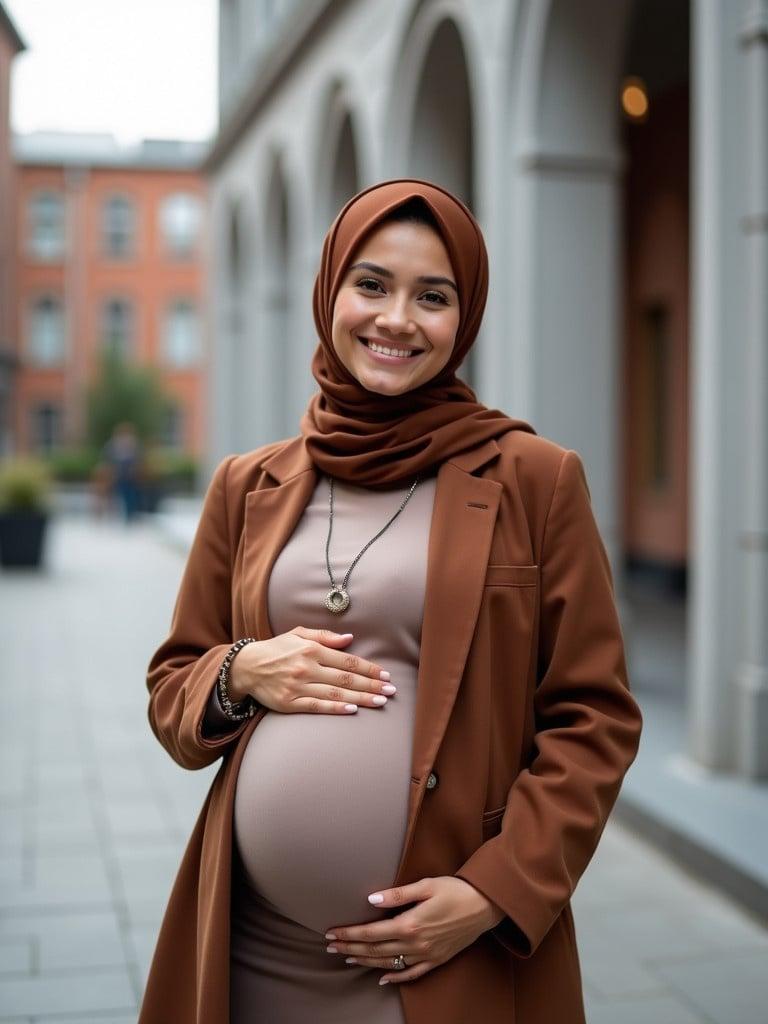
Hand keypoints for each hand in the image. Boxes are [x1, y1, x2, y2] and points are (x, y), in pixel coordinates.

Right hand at [228, 627, 395, 713]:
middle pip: (346, 679)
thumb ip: (325, 636)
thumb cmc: (277, 649)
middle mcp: (307, 667)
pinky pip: (317, 707)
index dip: (369, 669)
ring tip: (380, 702)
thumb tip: (350, 639)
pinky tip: (353, 710)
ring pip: (335, 694)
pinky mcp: (289, 703)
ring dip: (361, 698)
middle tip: (391, 691)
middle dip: (371, 685)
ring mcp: (298, 686)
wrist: (246, 666)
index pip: (347, 661)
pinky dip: (336, 708)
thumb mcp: (299, 634)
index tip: (385, 675)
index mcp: (312, 649)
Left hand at [324, 876, 505, 984]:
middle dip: (351, 947)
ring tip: (348, 957)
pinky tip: (383, 979)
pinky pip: (412, 974)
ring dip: (366, 960)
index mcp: (410, 924)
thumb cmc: (455, 890)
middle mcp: (416, 943)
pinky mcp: (436, 960)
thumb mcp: (426, 885)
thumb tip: (371, 899)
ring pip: (389, 963)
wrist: (485, 906)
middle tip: (330, 947)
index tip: (331, 933)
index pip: (371, 932)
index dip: (349, 933)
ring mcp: (426, 955)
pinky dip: (395, 977)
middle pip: (376, 949)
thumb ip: (398, 894)